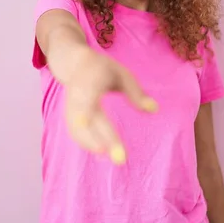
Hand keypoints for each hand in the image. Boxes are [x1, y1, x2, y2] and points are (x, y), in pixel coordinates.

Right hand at [64, 50, 157, 164]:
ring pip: (79, 132)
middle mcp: (76, 98)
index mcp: (89, 83)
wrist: (73, 63)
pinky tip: (104, 153)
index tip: (91, 129)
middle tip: (120, 159)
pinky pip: (77, 133)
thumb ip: (136, 92)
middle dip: (100, 141)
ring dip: (94, 146)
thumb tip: (154, 109)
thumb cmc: (102, 69)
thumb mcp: (121, 74)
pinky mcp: (69, 116)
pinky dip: (88, 144)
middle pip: (86, 123)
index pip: (89, 103)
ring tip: (116, 158)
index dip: (87, 116)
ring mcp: (70, 108)